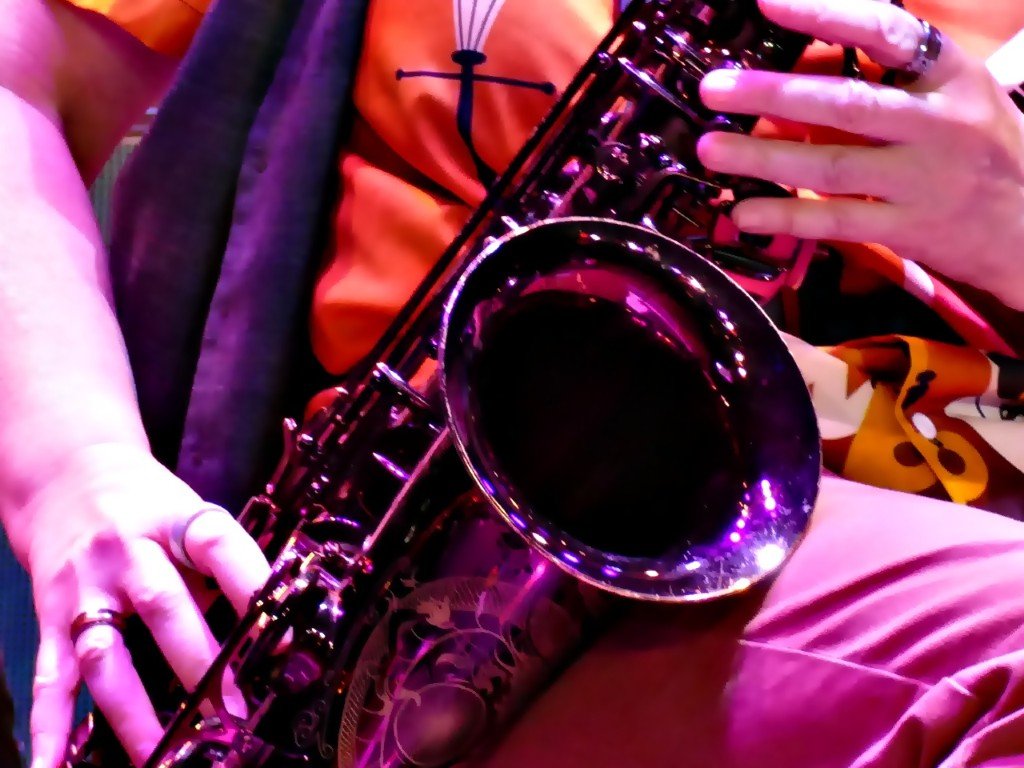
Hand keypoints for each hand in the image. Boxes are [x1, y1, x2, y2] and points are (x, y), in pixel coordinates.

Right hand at [9, 444, 270, 767]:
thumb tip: (269, 629)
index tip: (282, 637)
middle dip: (201, 664)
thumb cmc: (147, 506)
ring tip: (164, 752)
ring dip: (134, 709)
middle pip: (164, 606)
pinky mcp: (50, 613)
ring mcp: (85, 584)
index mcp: (176, 519)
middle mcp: (128, 550)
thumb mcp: (189, 515)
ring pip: (108, 650)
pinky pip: (52, 674)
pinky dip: (52, 725)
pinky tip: (56, 764)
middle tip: (234, 712)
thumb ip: (218, 566)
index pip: (219, 547)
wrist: (66, 476)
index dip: (252, 586)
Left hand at [697, 0, 1023, 308]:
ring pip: (831, 167)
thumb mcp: (958, 91)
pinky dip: (787, 216)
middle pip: (844, 105)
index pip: (886, 32)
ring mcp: (923, 180)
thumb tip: (815, 44)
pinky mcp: (910, 229)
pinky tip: (744, 212)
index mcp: (950, 75)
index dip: (825, 13)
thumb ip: (895, 71)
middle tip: (714, 89)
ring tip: (710, 150)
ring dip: (763, 159)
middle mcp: (938, 124)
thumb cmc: (983, 148)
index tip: (768, 0)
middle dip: (771, 96)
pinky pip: (837, 222)